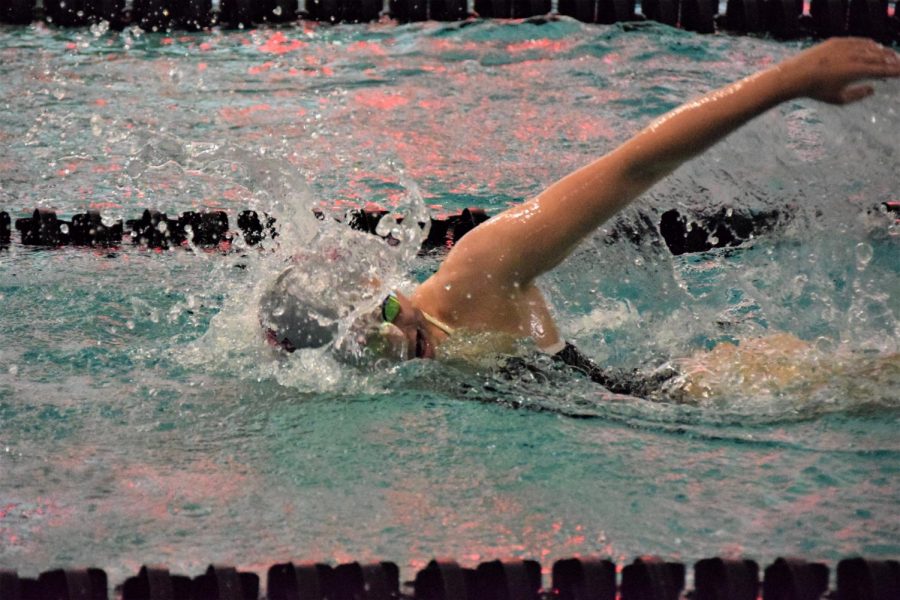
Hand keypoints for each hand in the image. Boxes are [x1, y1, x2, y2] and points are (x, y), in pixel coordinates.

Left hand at [783, 37, 899, 104]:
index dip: (895, 71)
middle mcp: (854, 56)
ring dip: (882, 51)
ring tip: (889, 55)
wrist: (795, 75)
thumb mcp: (838, 99)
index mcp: (857, 71)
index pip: (882, 70)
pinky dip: (868, 44)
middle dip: (892, 60)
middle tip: (898, 64)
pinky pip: (858, 41)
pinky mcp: (837, 41)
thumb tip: (872, 89)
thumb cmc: (816, 91)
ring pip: (870, 47)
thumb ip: (857, 95)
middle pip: (880, 56)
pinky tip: (873, 46)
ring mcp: (846, 47)